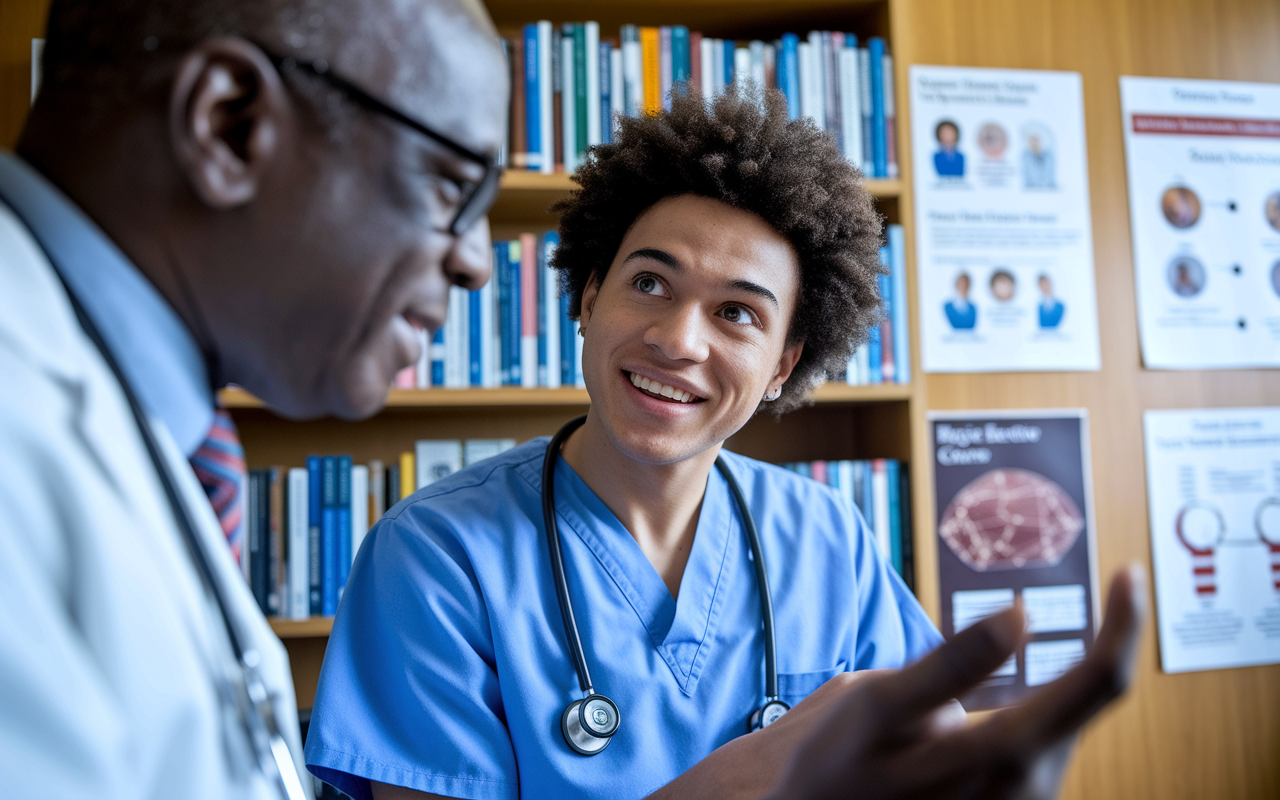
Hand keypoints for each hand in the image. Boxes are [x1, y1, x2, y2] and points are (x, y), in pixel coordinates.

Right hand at [773, 564, 1146, 799]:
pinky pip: (1050, 740)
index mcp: (1004, 756)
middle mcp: (1029, 788)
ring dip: (1080, 673)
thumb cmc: (843, 761)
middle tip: (1121, 584)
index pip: (1096, 683)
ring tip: (1058, 634)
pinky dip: (1054, 702)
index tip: (1128, 575)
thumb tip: (1019, 616)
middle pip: (1094, 701)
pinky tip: (1023, 690)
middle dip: (1111, 639)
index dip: (1123, 625)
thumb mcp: (880, 703)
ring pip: (1072, 722)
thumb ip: (954, 661)